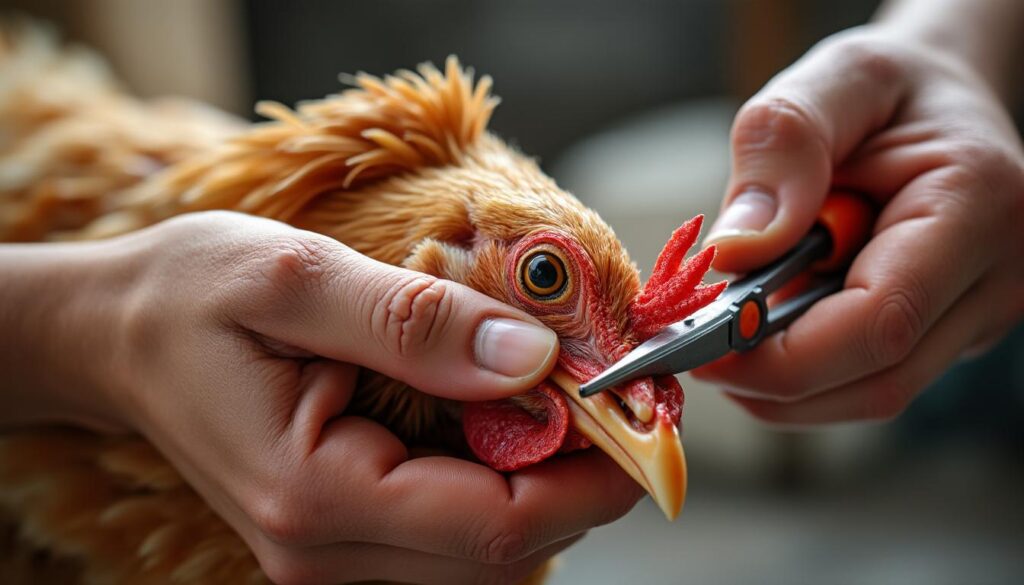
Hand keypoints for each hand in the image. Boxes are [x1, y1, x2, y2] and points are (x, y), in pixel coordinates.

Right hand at [73, 212, 641, 583]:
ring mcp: (333, 546)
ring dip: (543, 479)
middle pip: (504, 552)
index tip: (643, 411)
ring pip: (486, 551)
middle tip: (608, 391)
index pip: (495, 525)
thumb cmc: (191, 296)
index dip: (589, 476)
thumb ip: (417, 322)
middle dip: (578, 479)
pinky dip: (499, 476)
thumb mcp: (296, 279)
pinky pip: (451, 528)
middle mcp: (326, 547)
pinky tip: (493, 409)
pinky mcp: (342, 527)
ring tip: (554, 390)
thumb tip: (536, 357)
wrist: (118, 333)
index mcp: (315, 495)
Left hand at [696, 26, 1023, 424]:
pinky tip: (772, 318)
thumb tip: (735, 252)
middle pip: (876, 381)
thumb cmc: (885, 89)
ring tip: (731, 320)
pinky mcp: (950, 335)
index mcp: (977, 206)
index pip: (880, 322)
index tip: (697, 350)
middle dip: (769, 377)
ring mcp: (980, 316)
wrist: (934, 101)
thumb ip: (784, 147)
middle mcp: (997, 277)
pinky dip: (805, 365)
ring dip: (782, 377)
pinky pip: (868, 376)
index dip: (779, 355)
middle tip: (692, 347)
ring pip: (870, 392)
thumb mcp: (832, 79)